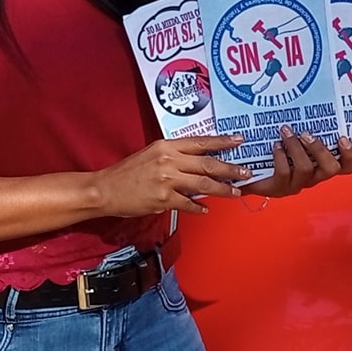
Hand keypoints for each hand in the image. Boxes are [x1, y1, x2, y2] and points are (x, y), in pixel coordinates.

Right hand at [95, 135, 250, 215]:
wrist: (105, 189)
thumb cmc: (126, 173)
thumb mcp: (150, 154)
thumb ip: (173, 157)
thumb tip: (196, 164)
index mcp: (166, 146)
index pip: (200, 142)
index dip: (222, 142)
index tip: (239, 141)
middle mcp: (169, 160)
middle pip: (208, 164)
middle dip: (230, 169)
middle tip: (245, 172)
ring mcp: (167, 180)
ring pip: (203, 184)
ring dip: (222, 189)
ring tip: (235, 192)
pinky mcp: (163, 198)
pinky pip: (188, 203)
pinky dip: (199, 207)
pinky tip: (205, 209)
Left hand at [241, 126, 351, 198]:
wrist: (247, 173)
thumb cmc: (274, 153)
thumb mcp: (293, 140)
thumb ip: (304, 130)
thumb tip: (309, 103)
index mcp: (320, 166)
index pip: (345, 167)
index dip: (349, 155)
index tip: (343, 138)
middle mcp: (312, 177)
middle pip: (330, 169)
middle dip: (320, 149)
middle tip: (306, 133)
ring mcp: (296, 184)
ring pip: (306, 168)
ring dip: (296, 147)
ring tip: (286, 132)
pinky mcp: (279, 188)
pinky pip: (284, 173)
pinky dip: (280, 156)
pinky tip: (275, 146)